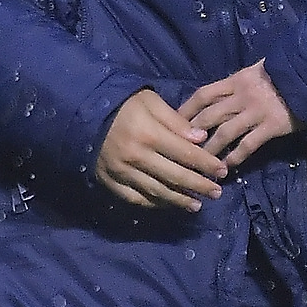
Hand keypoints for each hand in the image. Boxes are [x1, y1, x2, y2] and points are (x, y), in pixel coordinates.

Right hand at [96, 88, 229, 210]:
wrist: (83, 112)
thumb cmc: (123, 104)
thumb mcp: (151, 102)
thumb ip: (176, 121)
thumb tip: (201, 139)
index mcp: (148, 135)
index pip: (186, 154)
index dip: (207, 164)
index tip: (223, 171)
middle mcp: (135, 157)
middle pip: (174, 177)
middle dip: (199, 186)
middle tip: (217, 193)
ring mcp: (120, 171)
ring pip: (156, 191)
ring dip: (179, 200)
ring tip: (197, 204)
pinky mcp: (107, 180)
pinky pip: (134, 198)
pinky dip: (152, 203)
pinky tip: (167, 204)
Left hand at [181, 60, 296, 168]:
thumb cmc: (288, 72)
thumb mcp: (259, 69)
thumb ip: (240, 81)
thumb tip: (222, 92)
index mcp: (236, 80)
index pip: (203, 95)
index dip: (185, 110)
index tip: (173, 123)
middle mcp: (242, 96)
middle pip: (209, 116)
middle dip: (192, 134)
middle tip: (179, 149)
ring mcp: (256, 112)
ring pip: (224, 133)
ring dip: (210, 150)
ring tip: (201, 164)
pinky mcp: (272, 126)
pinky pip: (248, 144)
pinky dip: (235, 157)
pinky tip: (227, 167)